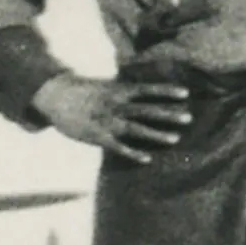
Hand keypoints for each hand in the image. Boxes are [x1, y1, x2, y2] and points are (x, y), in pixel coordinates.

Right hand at [32, 74, 188, 162]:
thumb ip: (128, 89)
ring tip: (176, 138)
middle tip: (189, 118)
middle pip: (145, 110)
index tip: (186, 93)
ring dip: (156, 134)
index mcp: (118, 91)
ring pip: (135, 129)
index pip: (147, 90)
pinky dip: (132, 153)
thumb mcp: (108, 85)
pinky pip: (117, 147)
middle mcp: (115, 105)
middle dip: (167, 114)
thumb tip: (150, 89)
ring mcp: (107, 121)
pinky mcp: (97, 136)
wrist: (56, 97)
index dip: (166, 91)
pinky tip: (148, 159)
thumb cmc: (87, 91)